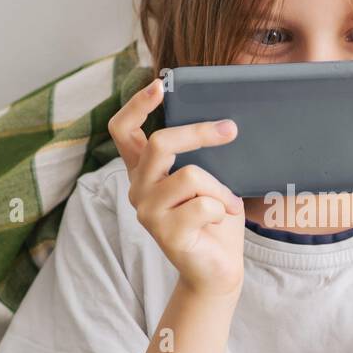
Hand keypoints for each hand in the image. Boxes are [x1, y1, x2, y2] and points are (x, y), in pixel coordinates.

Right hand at [107, 76, 245, 297]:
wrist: (217, 268)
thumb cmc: (214, 218)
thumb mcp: (208, 177)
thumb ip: (199, 154)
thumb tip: (223, 121)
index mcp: (143, 170)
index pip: (122, 130)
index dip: (137, 104)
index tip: (160, 84)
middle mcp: (138, 188)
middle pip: (159, 143)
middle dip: (199, 133)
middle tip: (230, 130)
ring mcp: (148, 212)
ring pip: (190, 176)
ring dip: (220, 188)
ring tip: (228, 204)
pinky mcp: (164, 234)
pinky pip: (203, 205)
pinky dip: (222, 209)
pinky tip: (220, 221)